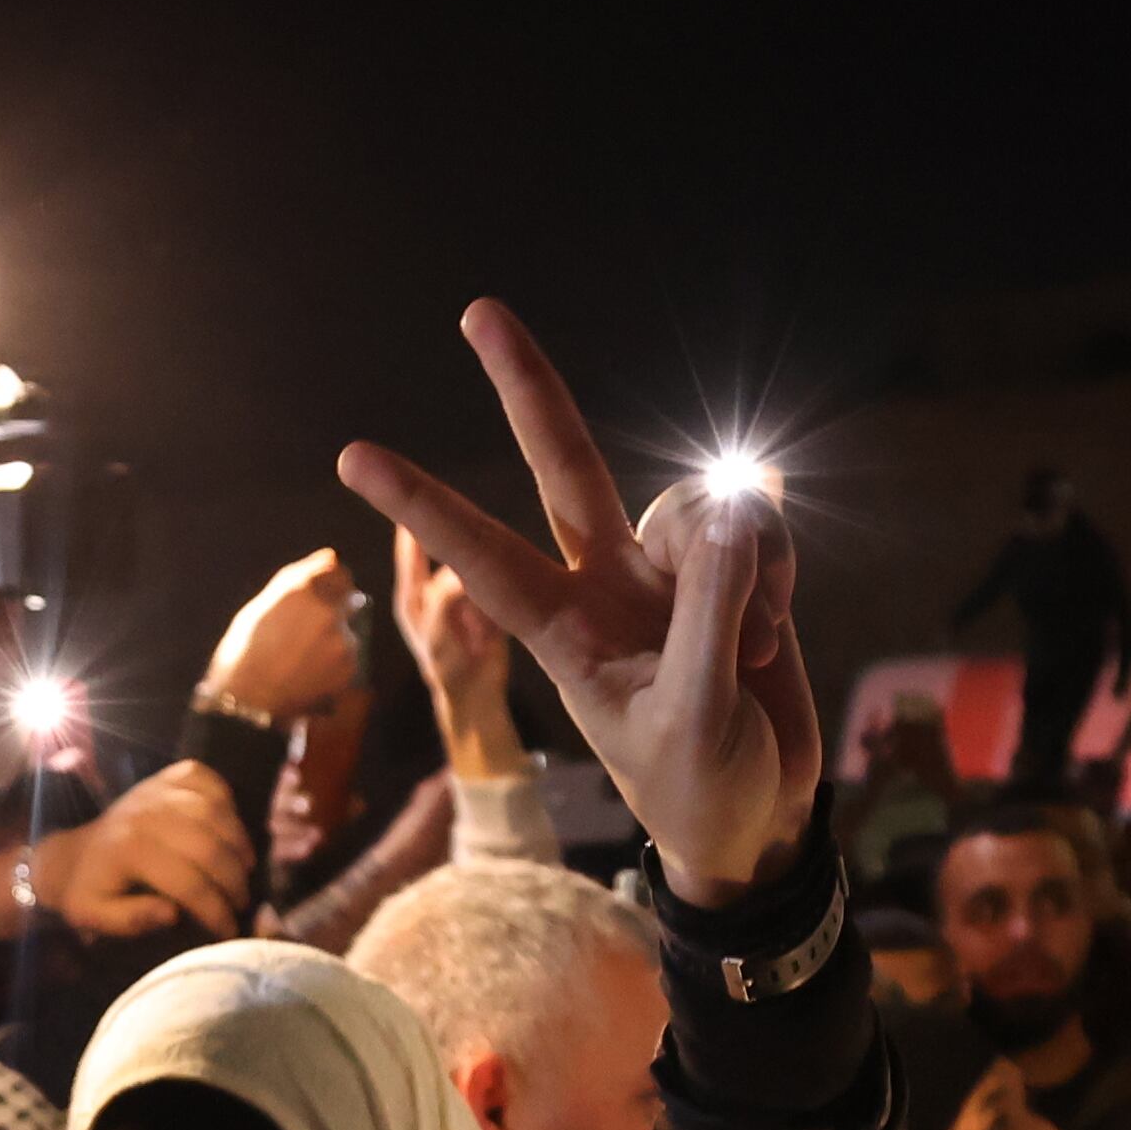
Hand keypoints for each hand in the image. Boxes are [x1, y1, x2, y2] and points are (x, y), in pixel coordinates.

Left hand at [0, 761, 250, 942]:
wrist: (77, 853)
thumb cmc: (92, 890)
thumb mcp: (95, 916)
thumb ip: (129, 921)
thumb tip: (172, 914)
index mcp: (129, 851)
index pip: (188, 884)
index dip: (215, 911)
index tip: (228, 931)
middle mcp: (146, 814)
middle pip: (209, 848)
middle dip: (233, 882)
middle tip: (241, 903)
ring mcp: (159, 790)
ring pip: (216, 813)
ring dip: (239, 844)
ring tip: (245, 870)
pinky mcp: (168, 776)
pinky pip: (209, 782)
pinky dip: (228, 803)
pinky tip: (229, 830)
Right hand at [202, 547, 366, 727]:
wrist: (246, 702)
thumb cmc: (245, 651)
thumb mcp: (264, 604)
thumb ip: (300, 577)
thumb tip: (331, 557)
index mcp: (302, 590)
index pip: (338, 572)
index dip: (332, 583)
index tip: (323, 596)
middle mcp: (327, 611)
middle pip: (344, 603)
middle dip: (330, 615)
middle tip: (300, 639)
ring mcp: (341, 641)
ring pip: (346, 633)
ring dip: (332, 642)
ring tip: (300, 662)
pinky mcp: (348, 668)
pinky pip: (346, 659)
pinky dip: (333, 665)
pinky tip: (307, 675)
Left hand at [341, 302, 819, 906]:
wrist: (758, 819)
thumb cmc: (701, 788)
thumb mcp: (698, 716)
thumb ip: (712, 615)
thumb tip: (733, 510)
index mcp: (566, 634)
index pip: (483, 556)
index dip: (423, 505)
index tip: (352, 456)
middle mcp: (606, 584)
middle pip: (564, 466)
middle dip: (529, 388)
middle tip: (476, 310)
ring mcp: (668, 572)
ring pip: (697, 504)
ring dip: (744, 564)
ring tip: (758, 644)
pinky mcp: (734, 567)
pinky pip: (754, 521)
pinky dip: (778, 565)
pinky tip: (779, 627)